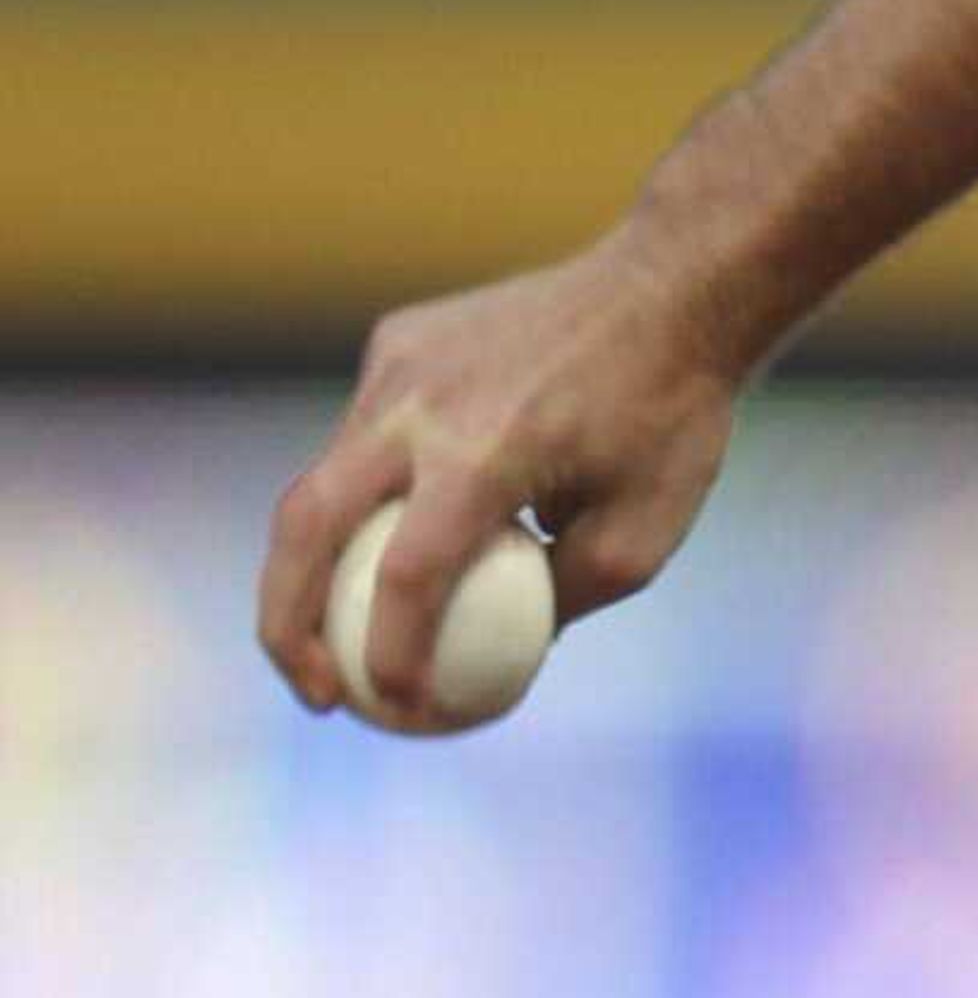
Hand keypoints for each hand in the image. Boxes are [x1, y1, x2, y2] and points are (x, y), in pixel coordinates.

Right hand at [256, 227, 744, 721]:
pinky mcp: (397, 341)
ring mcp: (398, 365)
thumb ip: (559, 601)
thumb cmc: (672, 419)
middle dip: (285, 624)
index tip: (395, 709)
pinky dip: (369, 490)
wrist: (672, 288)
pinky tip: (403, 529)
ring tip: (342, 633)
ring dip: (318, 562)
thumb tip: (491, 661)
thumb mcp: (644, 536)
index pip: (405, 576)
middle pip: (303, 526)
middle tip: (318, 691)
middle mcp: (421, 406)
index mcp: (485, 454)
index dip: (388, 655)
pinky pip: (366, 431)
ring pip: (323, 478)